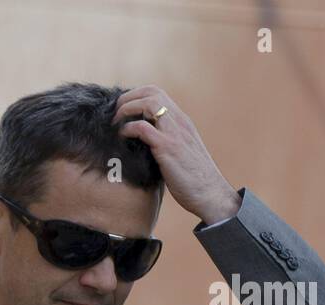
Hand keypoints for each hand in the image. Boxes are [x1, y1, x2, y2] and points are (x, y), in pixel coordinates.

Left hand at [113, 86, 240, 224]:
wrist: (210, 194)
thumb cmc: (193, 180)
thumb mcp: (178, 154)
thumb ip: (164, 143)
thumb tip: (140, 144)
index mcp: (181, 122)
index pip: (157, 94)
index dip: (136, 96)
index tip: (121, 111)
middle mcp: (179, 122)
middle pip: (152, 92)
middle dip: (128, 98)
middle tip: (114, 114)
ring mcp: (175, 133)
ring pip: (149, 102)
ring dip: (127, 109)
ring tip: (115, 123)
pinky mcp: (168, 147)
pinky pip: (143, 128)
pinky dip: (128, 129)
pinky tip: (121, 138)